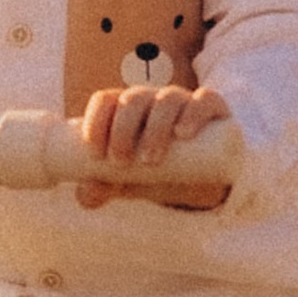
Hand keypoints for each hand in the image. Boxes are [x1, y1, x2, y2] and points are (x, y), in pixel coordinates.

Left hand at [75, 80, 231, 211]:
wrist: (202, 177)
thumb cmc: (157, 172)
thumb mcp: (130, 181)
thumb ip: (106, 186)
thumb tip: (85, 196)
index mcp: (126, 109)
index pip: (105, 101)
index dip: (96, 121)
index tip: (95, 153)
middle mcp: (152, 100)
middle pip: (133, 99)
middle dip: (123, 129)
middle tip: (120, 162)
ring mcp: (183, 101)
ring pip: (167, 100)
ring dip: (155, 127)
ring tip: (150, 160)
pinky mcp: (212, 109)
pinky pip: (205, 100)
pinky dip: (193, 113)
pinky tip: (184, 133)